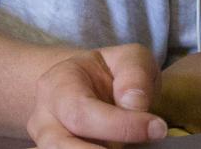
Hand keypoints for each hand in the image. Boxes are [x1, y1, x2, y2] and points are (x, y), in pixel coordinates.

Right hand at [26, 43, 168, 148]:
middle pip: (62, 145)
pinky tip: (120, 148)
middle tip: (134, 147)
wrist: (89, 88)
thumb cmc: (110, 74)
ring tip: (125, 147)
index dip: (121, 125)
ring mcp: (47, 144)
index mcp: (57, 85)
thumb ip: (134, 75)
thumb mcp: (129, 59)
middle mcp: (43, 119)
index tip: (157, 128)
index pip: (83, 112)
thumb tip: (134, 106)